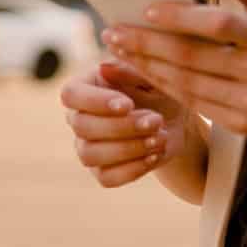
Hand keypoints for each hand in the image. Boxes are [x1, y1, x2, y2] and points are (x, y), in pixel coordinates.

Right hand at [60, 59, 190, 188]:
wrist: (175, 119)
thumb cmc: (157, 88)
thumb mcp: (149, 74)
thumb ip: (129, 70)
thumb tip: (104, 68)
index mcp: (85, 86)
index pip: (71, 94)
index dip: (96, 102)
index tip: (128, 104)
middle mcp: (79, 117)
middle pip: (83, 127)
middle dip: (123, 126)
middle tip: (156, 120)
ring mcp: (87, 146)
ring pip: (90, 155)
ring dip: (129, 148)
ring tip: (159, 137)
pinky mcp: (102, 170)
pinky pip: (106, 178)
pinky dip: (133, 169)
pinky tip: (155, 154)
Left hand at [104, 0, 246, 139]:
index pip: (219, 24)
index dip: (180, 17)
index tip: (147, 9)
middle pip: (194, 57)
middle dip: (148, 44)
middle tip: (114, 33)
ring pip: (188, 84)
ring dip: (149, 68)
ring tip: (121, 52)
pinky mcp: (244, 125)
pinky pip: (196, 104)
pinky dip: (167, 88)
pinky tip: (146, 73)